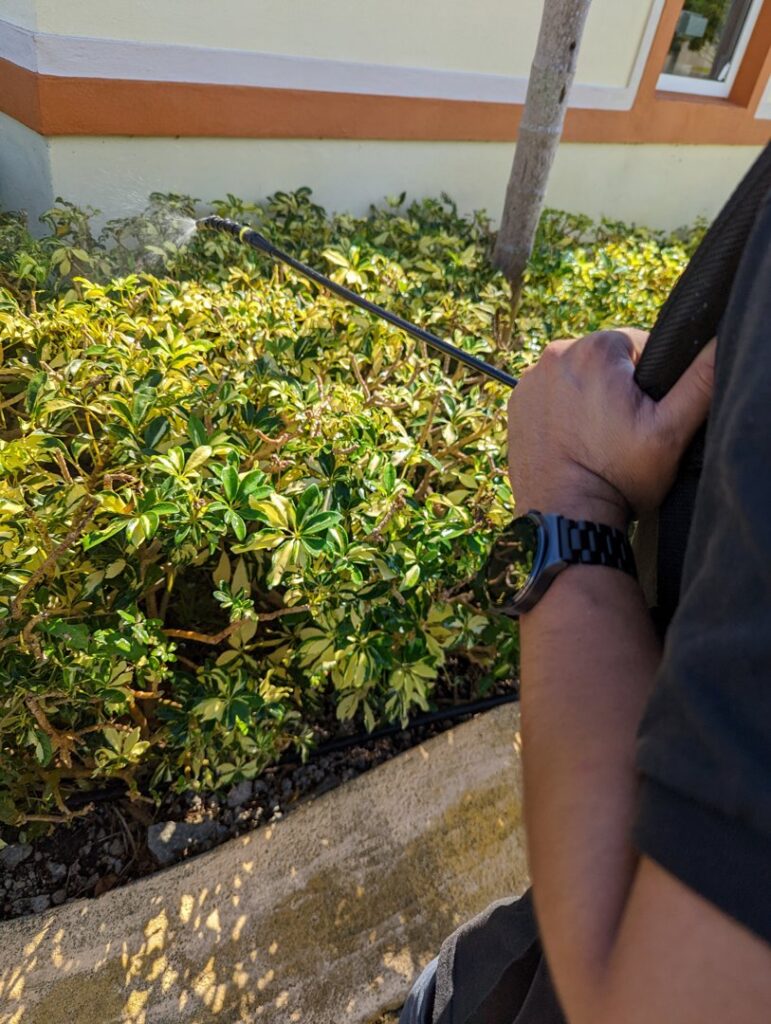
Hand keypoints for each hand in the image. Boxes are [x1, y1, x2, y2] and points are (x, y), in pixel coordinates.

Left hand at [507, 329, 715, 527]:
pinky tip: (574, 441)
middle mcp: (555, 355)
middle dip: (618, 387)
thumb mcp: (670, 431)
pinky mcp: (516, 405)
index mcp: (596, 349)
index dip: (651, 379)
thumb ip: (700, 381)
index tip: (646, 414)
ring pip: (577, 377)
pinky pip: (550, 395)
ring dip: (589, 397)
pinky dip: (563, 411)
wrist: (565, 517)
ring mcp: (529, 381)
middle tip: (622, 431)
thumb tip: (716, 344)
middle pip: (605, 359)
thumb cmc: (619, 476)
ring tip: (598, 438)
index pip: (640, 342)